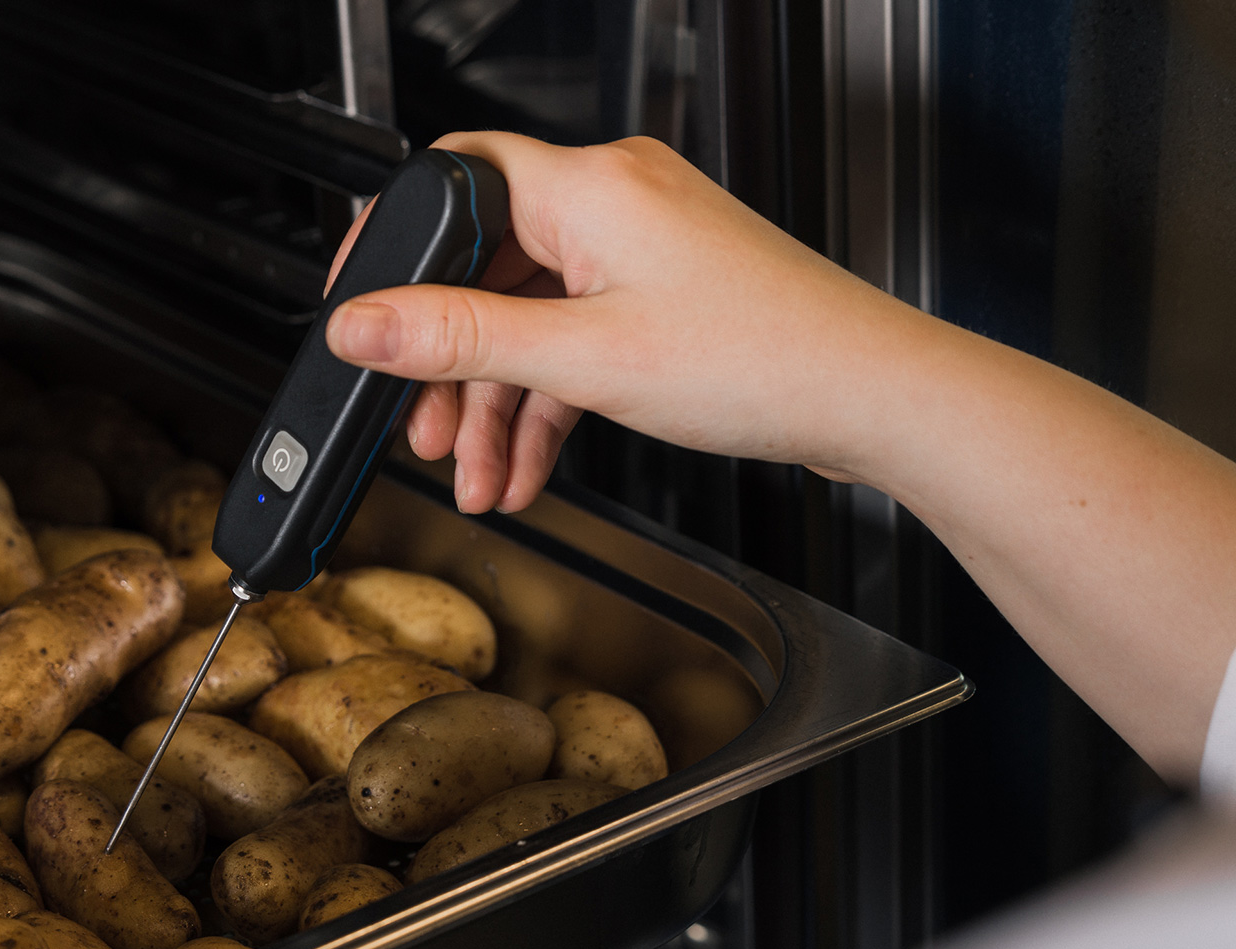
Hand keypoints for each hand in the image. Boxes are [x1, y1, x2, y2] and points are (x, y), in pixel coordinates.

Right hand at [324, 132, 922, 509]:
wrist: (873, 399)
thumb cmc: (764, 359)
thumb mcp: (582, 358)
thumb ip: (459, 340)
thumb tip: (362, 324)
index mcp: (587, 185)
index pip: (451, 183)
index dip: (393, 246)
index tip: (363, 310)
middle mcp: (613, 200)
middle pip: (487, 270)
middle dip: (452, 367)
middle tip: (426, 431)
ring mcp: (642, 248)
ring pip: (532, 319)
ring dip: (499, 406)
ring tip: (481, 477)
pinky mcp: (665, 294)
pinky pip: (577, 339)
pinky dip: (549, 403)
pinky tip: (529, 468)